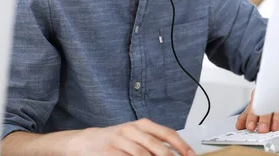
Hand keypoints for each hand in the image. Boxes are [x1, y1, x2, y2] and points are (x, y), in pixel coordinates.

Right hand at [67, 118, 194, 155]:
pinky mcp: (109, 151)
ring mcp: (120, 140)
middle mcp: (132, 130)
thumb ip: (154, 141)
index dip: (181, 145)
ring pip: (143, 154)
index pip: (167, 133)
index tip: (191, 155)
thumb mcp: (136, 135)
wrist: (87, 141)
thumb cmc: (116, 139)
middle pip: (157, 146)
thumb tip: (176, 152)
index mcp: (142, 124)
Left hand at [235, 89, 278, 132]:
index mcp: (260, 95)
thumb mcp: (258, 105)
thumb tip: (238, 125)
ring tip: (274, 128)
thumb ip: (247, 115)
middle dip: (264, 119)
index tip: (250, 126)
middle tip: (262, 130)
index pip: (254, 106)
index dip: (251, 117)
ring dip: (277, 118)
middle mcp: (271, 95)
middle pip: (267, 106)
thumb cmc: (270, 98)